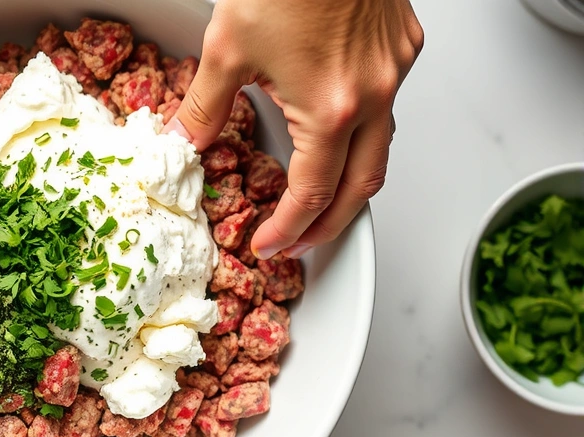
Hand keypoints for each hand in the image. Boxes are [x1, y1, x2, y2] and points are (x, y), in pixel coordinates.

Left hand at [166, 0, 422, 258]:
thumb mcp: (227, 47)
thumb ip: (204, 107)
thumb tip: (183, 143)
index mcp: (330, 108)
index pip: (311, 195)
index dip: (287, 229)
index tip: (268, 244)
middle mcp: (373, 95)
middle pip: (360, 189)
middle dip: (328, 227)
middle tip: (299, 243)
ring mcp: (393, 70)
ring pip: (381, 151)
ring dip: (350, 186)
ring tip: (318, 203)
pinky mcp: (401, 46)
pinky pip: (389, 108)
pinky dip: (364, 136)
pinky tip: (337, 133)